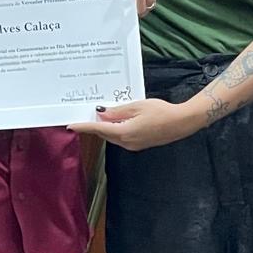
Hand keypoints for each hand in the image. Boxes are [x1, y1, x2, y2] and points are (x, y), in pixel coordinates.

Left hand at [70, 97, 196, 150]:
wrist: (181, 122)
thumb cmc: (161, 111)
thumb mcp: (137, 106)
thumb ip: (117, 111)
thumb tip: (102, 114)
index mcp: (125, 133)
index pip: (99, 130)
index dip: (84, 127)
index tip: (71, 125)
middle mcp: (127, 142)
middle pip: (104, 134)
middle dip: (94, 126)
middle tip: (84, 115)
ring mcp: (133, 145)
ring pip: (112, 136)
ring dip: (105, 127)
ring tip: (98, 115)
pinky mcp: (139, 144)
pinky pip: (121, 137)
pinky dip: (114, 130)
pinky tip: (115, 120)